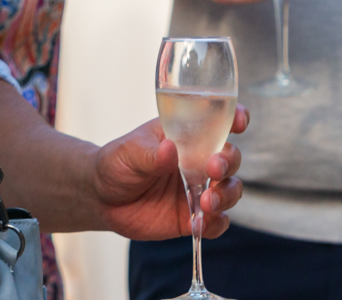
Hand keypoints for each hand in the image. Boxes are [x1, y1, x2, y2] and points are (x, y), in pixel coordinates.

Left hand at [93, 105, 247, 240]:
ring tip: (207, 202)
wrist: (101, 198)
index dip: (235, 119)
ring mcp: (198, 189)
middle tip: (212, 168)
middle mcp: (197, 161)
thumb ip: (150, 153)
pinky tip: (202, 221)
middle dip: (228, 162)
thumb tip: (170, 149)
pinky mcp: (193, 216)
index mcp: (184, 136)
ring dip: (226, 195)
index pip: (217, 124)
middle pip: (230, 158)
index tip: (240, 122)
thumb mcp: (128, 152)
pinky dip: (216, 223)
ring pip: (230, 190)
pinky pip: (216, 222)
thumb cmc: (116, 163)